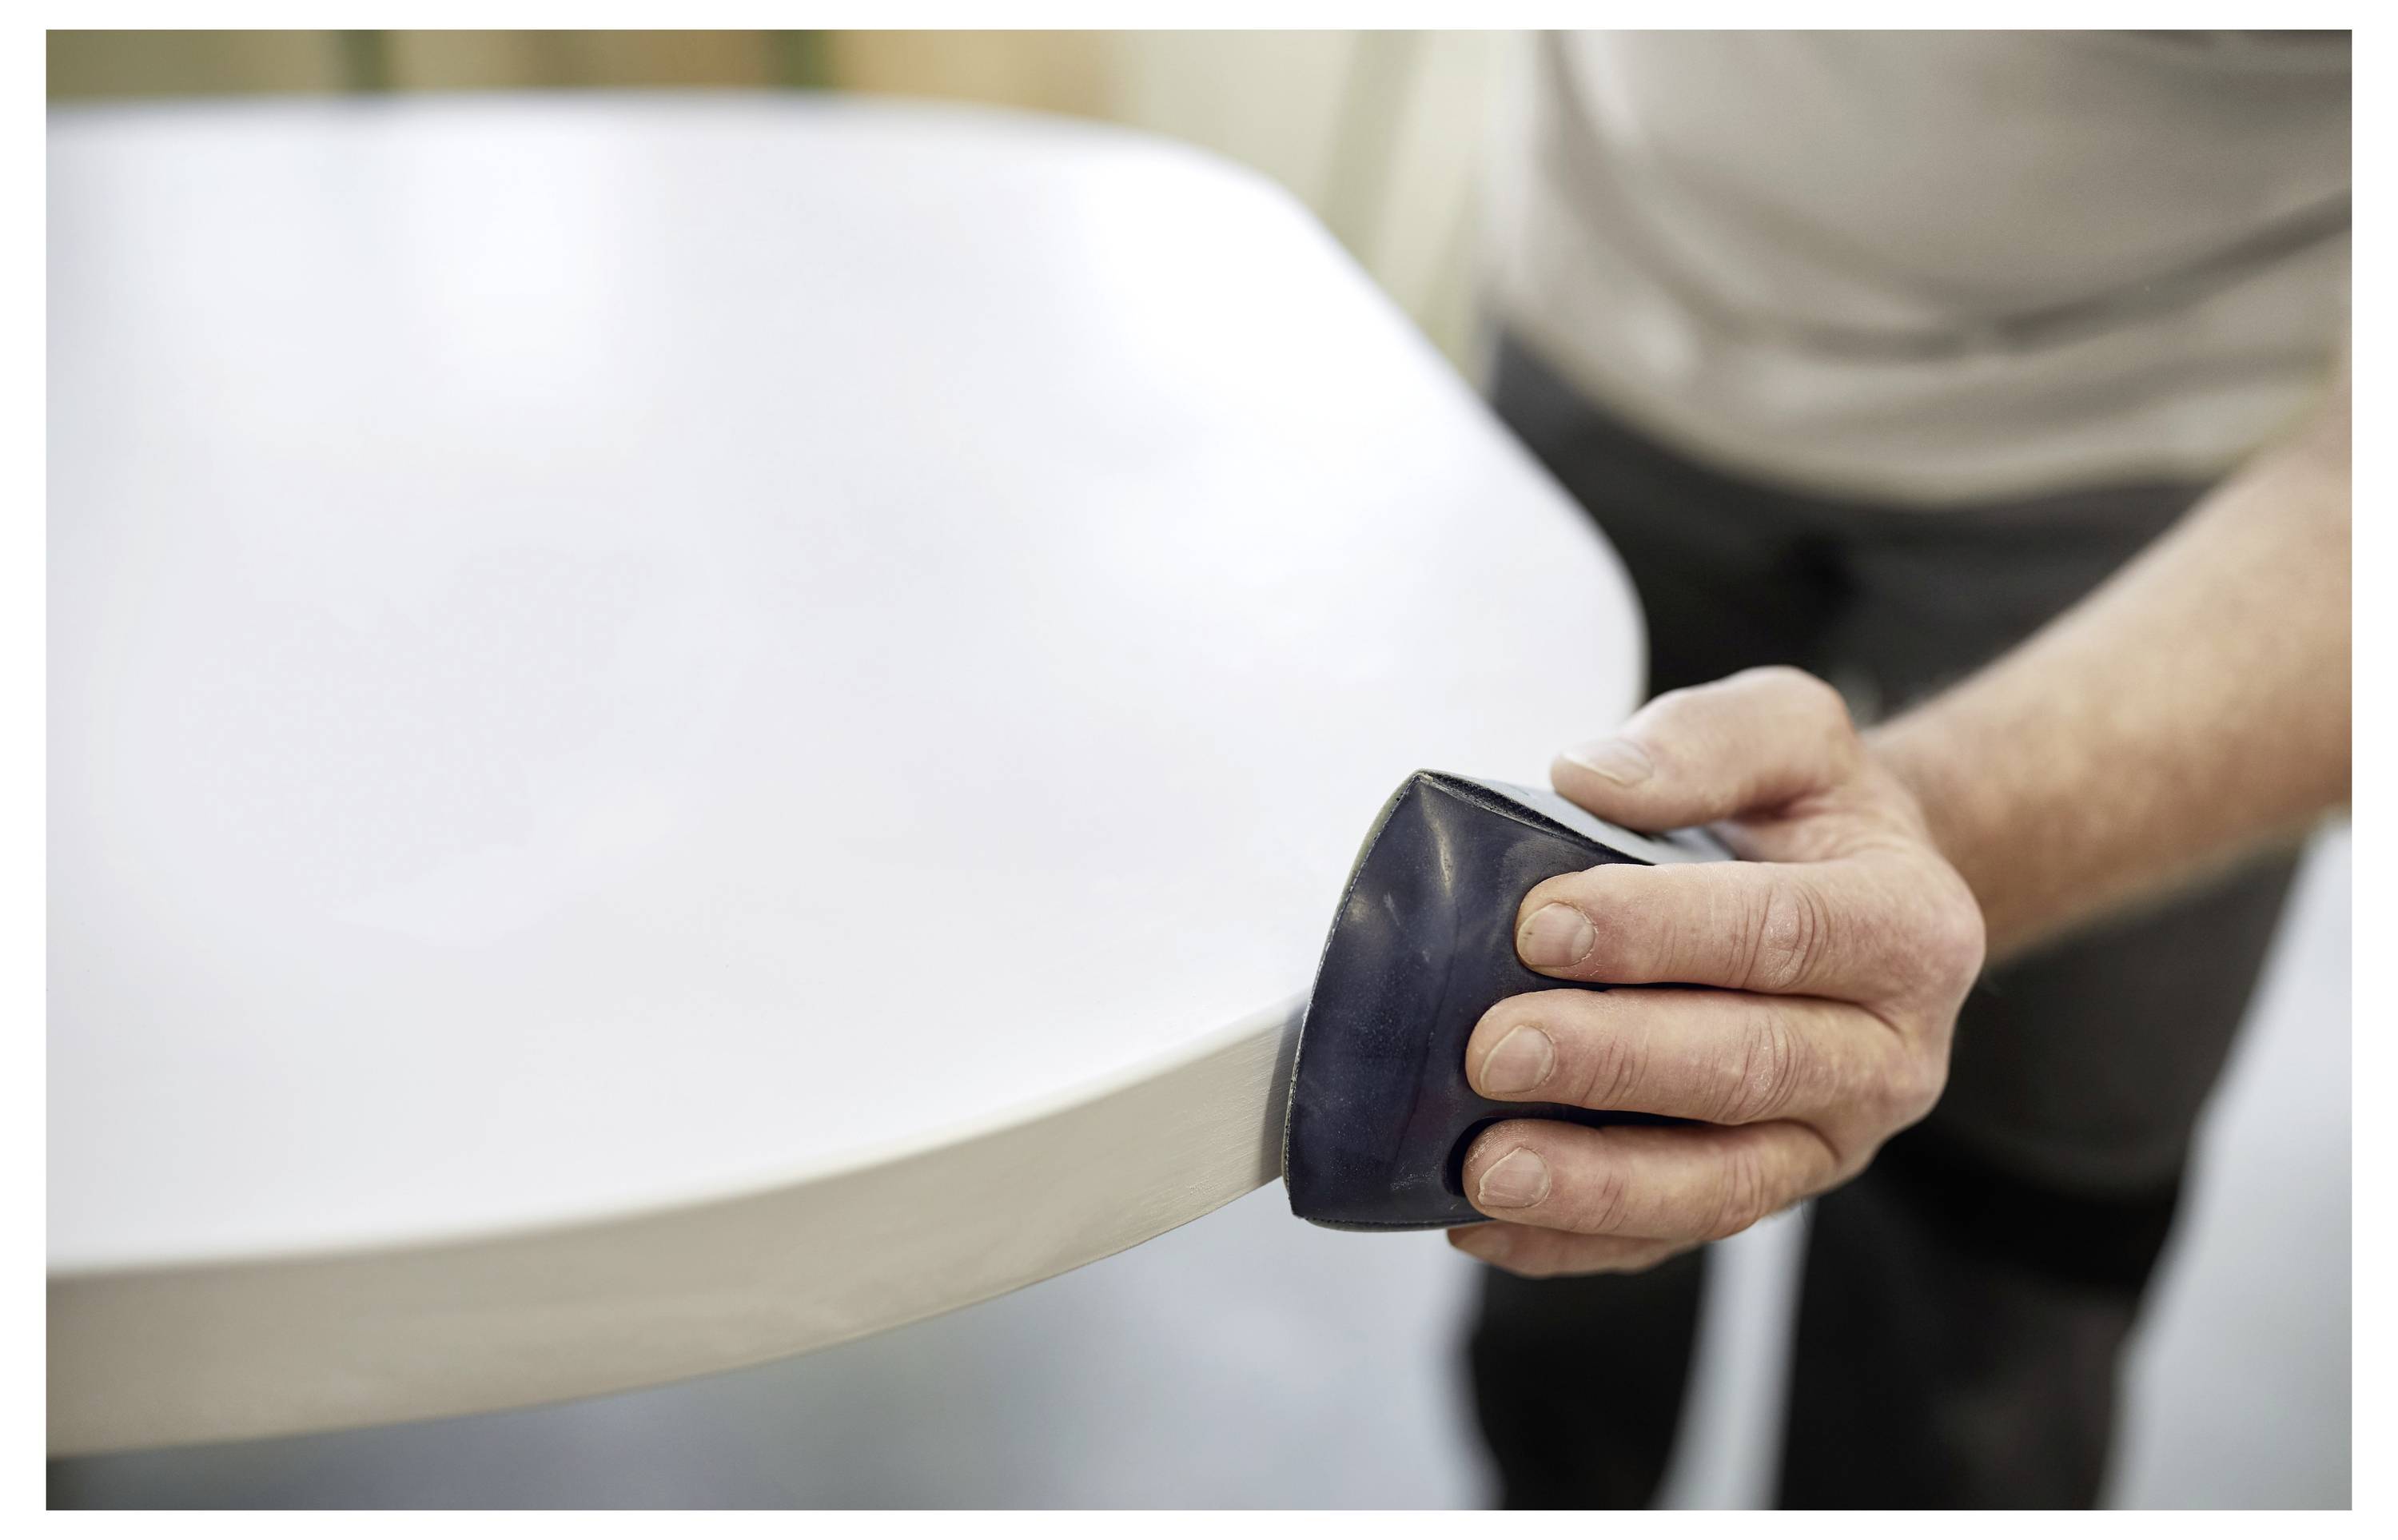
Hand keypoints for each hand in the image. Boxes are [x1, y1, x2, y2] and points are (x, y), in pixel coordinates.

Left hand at [1449, 667, 1985, 1277]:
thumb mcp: (1789, 731)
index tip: (1542, 923)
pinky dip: (1577, 1241)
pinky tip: (1483, 1224)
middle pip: (1749, 1067)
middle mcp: (1891, 1052)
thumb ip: (1705, 742)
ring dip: (1595, 1184)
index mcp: (1910, 925)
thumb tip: (1590, 779)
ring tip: (1486, 1169)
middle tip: (1494, 1045)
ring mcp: (1832, 1139)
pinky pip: (1674, 1236)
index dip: (1662, 932)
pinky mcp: (1767, 1190)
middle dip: (1611, 1061)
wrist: (1853, 897)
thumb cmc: (1805, 815)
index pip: (1786, 933)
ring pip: (1720, 1182)